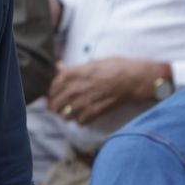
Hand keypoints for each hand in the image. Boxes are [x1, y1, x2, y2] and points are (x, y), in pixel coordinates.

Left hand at [47, 58, 165, 124]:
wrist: (133, 79)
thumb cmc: (116, 67)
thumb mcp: (93, 62)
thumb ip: (73, 68)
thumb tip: (60, 66)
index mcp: (73, 74)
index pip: (52, 86)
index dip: (51, 91)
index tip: (53, 93)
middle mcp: (75, 89)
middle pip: (54, 104)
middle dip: (55, 105)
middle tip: (59, 105)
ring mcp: (83, 102)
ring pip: (64, 115)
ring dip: (66, 114)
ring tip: (71, 111)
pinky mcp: (93, 113)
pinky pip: (79, 122)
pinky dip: (80, 120)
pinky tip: (84, 115)